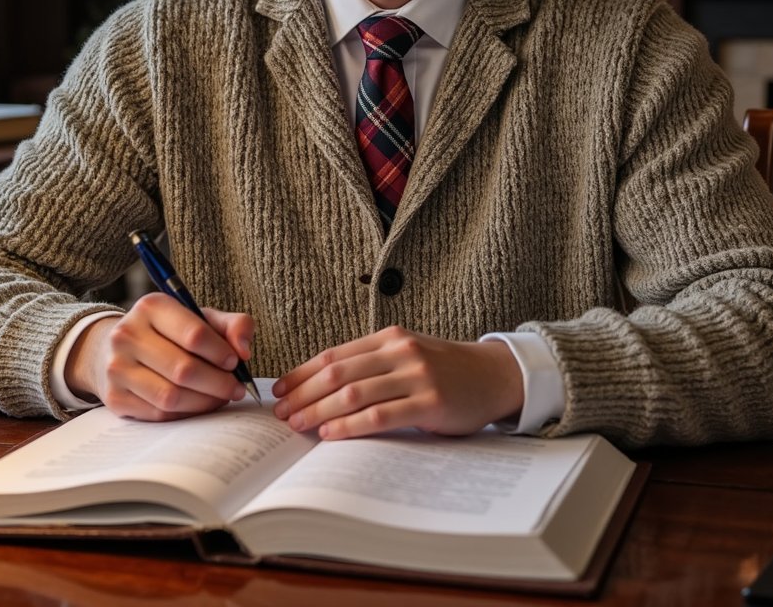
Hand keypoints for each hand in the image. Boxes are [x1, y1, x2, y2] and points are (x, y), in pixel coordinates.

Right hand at [65, 293, 254, 420]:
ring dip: (204, 402)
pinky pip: (159, 414)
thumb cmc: (171, 332)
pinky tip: (198, 405)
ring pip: (171, 396)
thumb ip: (233, 325)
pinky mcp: (114, 398)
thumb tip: (244, 350)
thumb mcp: (202, 318)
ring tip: (221, 398)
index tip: (236, 362)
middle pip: (184, 369)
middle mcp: (127, 335)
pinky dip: (186, 414)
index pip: (195, 334)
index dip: (221, 353)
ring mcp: (117, 368)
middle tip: (236, 388)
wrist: (118, 349)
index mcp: (152, 307)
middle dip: (218, 383)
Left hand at [271, 326, 523, 439]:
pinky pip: (381, 415)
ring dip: (319, 410)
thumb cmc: (444, 370)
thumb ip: (372, 366)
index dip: (302, 373)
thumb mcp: (406, 356)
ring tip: (297, 425)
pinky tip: (331, 434)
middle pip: (338, 373)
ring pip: (355, 393)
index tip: (278, 390)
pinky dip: (350, 425)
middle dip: (303, 393)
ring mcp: (416, 375)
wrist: (494, 375)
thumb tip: (320, 388)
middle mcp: (400, 351)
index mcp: (389, 338)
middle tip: (280, 413)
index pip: (334, 355)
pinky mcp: (431, 403)